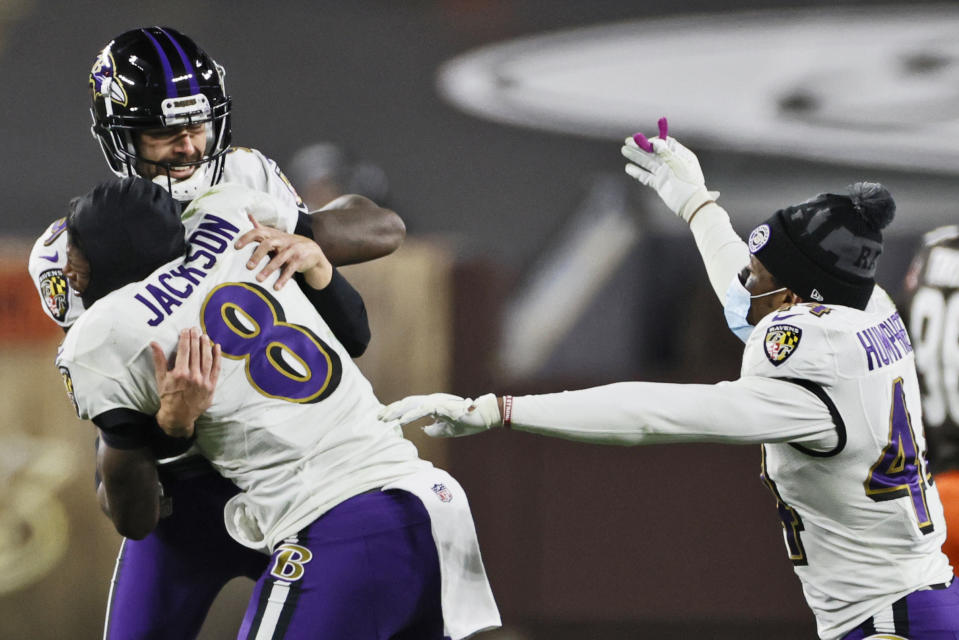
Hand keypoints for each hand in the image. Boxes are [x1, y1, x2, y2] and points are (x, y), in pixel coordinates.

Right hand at [150, 327, 220, 437]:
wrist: (179, 415)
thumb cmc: (168, 396)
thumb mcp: (161, 379)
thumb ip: (159, 360)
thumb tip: (154, 343)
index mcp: (179, 373)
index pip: (184, 350)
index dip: (185, 338)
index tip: (186, 330)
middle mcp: (193, 376)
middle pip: (196, 352)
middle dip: (195, 338)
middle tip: (195, 329)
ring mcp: (204, 381)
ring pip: (207, 359)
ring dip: (206, 345)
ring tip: (205, 335)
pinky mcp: (212, 386)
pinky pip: (216, 369)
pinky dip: (218, 357)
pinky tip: (217, 347)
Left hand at [235, 215, 332, 289]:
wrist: (312, 250)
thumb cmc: (288, 244)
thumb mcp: (276, 236)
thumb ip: (262, 229)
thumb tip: (249, 216)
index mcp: (274, 234)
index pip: (258, 232)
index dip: (246, 238)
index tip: (236, 247)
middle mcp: (283, 240)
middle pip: (268, 244)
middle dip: (257, 255)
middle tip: (248, 266)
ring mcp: (292, 249)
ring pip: (279, 259)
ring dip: (269, 269)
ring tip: (259, 280)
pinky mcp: (300, 259)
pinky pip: (290, 269)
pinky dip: (283, 279)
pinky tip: (276, 287)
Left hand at [377, 393, 501, 437]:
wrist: (484, 417)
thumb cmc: (467, 422)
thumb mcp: (447, 430)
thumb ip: (434, 429)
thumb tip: (423, 430)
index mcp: (432, 405)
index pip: (410, 406)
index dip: (395, 411)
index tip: (383, 419)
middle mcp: (432, 400)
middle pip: (406, 403)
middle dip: (391, 410)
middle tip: (377, 418)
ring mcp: (436, 402)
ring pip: (411, 404)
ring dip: (397, 412)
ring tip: (385, 419)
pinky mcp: (442, 406)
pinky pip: (423, 410)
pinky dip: (410, 415)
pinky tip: (401, 422)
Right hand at [621, 117, 718, 222]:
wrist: (691, 204)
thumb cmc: (690, 184)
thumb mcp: (679, 165)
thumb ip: (666, 154)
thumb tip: (656, 142)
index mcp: (680, 155)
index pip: (665, 144)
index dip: (653, 141)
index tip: (642, 140)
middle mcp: (672, 163)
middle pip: (654, 152)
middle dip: (641, 147)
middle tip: (627, 142)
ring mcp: (665, 173)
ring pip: (648, 163)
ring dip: (636, 157)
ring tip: (624, 151)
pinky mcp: (659, 184)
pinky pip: (646, 176)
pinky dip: (637, 172)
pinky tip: (628, 168)